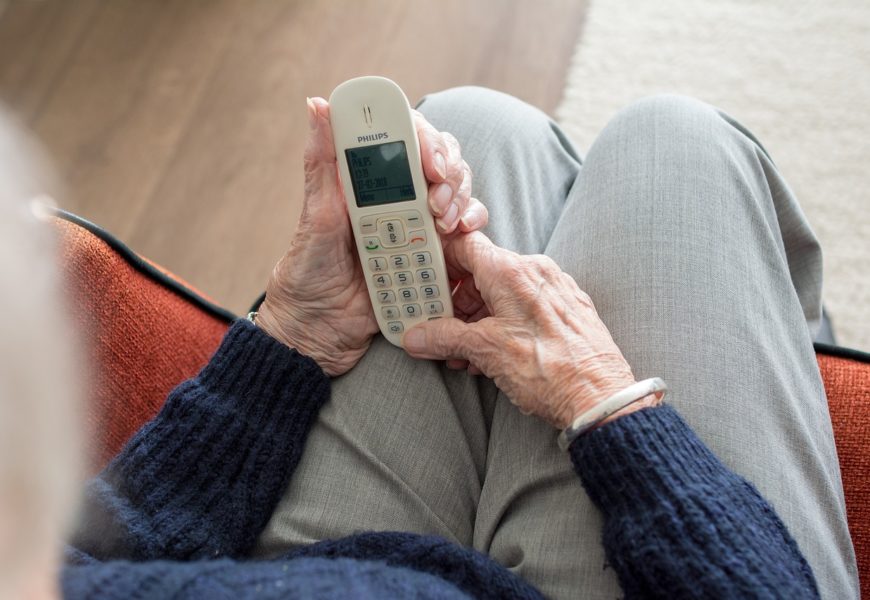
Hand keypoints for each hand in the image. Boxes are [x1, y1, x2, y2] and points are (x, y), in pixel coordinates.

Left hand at [256, 97, 487, 375]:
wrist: (318, 333)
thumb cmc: (307, 274)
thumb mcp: (315, 217)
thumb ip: (322, 163)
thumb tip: (317, 105)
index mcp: (368, 182)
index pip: (406, 138)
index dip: (426, 139)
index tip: (430, 161)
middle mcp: (397, 198)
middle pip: (442, 163)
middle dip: (449, 173)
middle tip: (437, 201)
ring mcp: (418, 227)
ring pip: (458, 194)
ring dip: (462, 200)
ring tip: (446, 224)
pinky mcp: (433, 256)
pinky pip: (464, 236)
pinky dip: (471, 231)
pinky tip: (461, 238)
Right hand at [402, 232, 657, 428]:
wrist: (600, 399)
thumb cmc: (549, 370)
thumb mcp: (485, 351)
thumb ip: (445, 338)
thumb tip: (417, 336)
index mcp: (511, 271)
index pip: (465, 245)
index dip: (440, 261)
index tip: (423, 279)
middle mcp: (535, 272)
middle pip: (482, 273)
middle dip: (456, 303)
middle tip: (436, 327)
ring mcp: (554, 291)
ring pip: (503, 295)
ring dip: (477, 321)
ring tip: (462, 354)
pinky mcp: (567, 311)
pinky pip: (525, 309)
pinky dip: (502, 327)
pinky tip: (490, 357)